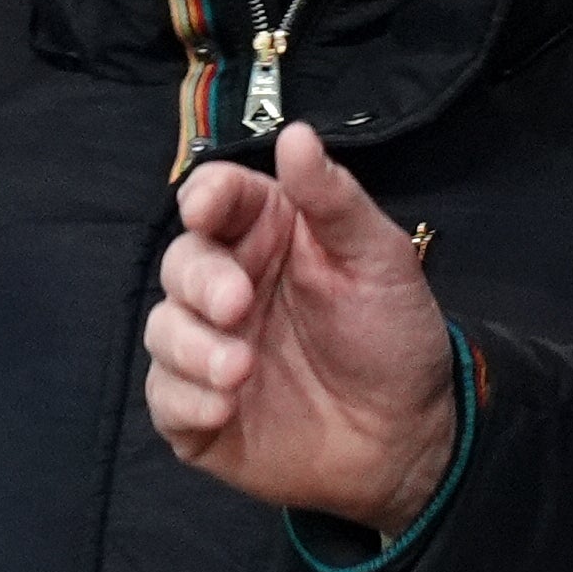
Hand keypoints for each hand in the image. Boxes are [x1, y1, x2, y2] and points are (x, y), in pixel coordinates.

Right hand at [143, 120, 457, 530]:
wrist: (409, 437)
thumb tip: (294, 134)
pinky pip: (165, 396)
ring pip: (163, 330)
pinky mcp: (199, 408)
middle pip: (180, 262)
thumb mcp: (378, 258)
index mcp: (268, 235)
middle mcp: (228, 285)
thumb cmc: (394, 337)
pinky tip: (224, 409)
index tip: (206, 209)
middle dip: (199, 281)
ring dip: (192, 348)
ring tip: (240, 371)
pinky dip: (186, 399)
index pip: (218, 198)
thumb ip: (333, 199)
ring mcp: (208, 348)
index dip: (205, 197)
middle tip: (235, 306)